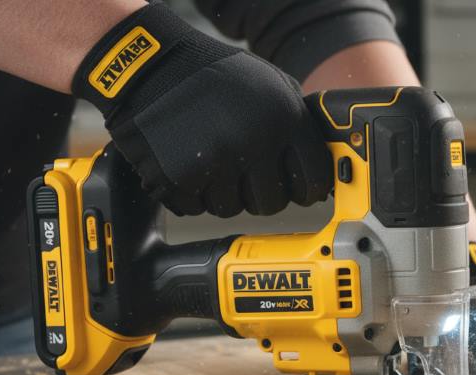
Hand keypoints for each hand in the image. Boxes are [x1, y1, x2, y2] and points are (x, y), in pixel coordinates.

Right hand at [72, 2, 331, 216]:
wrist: (150, 65)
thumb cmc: (214, 75)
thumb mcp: (271, 83)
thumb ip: (298, 121)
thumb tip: (325, 162)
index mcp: (284, 118)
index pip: (313, 180)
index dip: (306, 189)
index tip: (298, 190)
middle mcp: (254, 142)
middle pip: (273, 203)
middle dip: (260, 194)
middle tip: (244, 173)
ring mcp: (216, 162)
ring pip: (232, 209)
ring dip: (222, 193)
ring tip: (211, 159)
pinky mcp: (180, 176)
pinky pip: (196, 207)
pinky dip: (191, 193)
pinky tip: (188, 163)